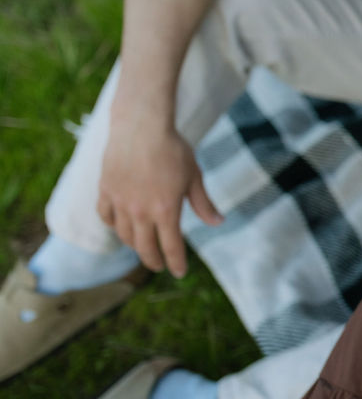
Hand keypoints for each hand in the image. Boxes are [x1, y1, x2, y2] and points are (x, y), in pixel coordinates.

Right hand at [97, 119, 222, 276]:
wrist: (141, 126)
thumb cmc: (173, 149)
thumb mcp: (194, 177)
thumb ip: (203, 203)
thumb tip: (218, 222)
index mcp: (166, 210)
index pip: (171, 247)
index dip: (176, 263)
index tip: (179, 272)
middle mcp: (141, 211)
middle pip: (145, 247)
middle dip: (154, 260)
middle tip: (159, 266)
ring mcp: (120, 202)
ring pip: (124, 235)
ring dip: (134, 245)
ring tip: (142, 247)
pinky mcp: (105, 190)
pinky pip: (106, 216)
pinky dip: (114, 225)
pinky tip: (120, 227)